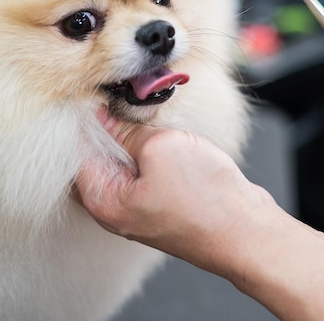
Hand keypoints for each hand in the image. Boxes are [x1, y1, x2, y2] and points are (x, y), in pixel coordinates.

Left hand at [73, 109, 275, 276]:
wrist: (247, 230)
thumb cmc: (205, 199)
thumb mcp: (159, 148)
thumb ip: (127, 131)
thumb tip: (106, 115)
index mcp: (104, 201)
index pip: (76, 153)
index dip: (84, 120)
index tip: (94, 93)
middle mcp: (117, 209)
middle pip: (97, 159)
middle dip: (106, 127)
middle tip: (119, 98)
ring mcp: (140, 207)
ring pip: (123, 162)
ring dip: (130, 137)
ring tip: (141, 113)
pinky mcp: (162, 202)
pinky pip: (144, 169)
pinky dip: (147, 149)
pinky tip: (159, 132)